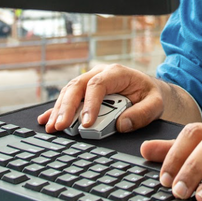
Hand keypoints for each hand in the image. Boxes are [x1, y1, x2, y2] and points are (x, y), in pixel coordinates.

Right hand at [37, 64, 164, 133]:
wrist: (149, 90)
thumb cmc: (151, 95)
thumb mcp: (156, 104)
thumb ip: (143, 113)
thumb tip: (121, 124)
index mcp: (117, 73)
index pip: (98, 86)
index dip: (89, 104)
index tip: (86, 124)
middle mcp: (100, 73)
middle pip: (77, 86)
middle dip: (66, 107)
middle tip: (60, 126)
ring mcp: (90, 81)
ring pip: (69, 92)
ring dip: (58, 110)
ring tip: (52, 128)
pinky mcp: (84, 92)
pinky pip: (67, 98)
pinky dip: (56, 109)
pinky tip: (46, 120)